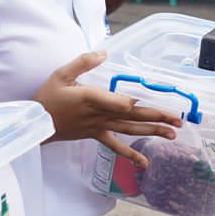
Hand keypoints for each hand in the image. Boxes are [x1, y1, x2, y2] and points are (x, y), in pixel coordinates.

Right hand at [32, 52, 182, 168]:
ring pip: (130, 130)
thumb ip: (83, 62)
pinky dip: (131, 156)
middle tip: (179, 120)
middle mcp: (99, 115)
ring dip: (152, 132)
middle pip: (132, 116)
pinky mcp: (96, 135)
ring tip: (173, 134)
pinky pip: (116, 147)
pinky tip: (145, 163)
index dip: (136, 105)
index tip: (155, 105)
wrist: (35, 124)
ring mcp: (99, 127)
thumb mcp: (61, 74)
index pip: (118, 103)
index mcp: (91, 98)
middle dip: (157, 117)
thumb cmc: (47, 97)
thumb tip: (104, 53)